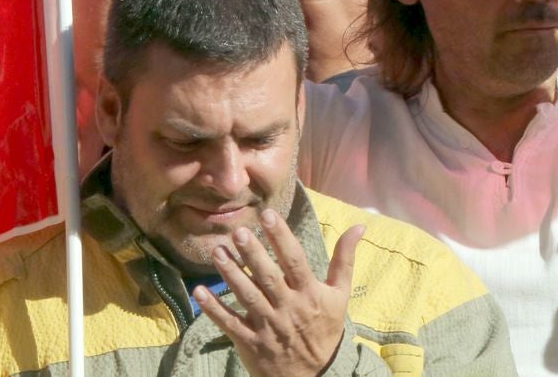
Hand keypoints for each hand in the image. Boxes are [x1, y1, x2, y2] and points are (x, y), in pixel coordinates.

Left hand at [193, 208, 365, 376]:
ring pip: (247, 296)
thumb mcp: (340, 295)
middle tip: (239, 232)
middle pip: (268, 277)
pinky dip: (213, 308)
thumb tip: (359, 227)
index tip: (268, 215)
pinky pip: (229, 323)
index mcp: (309, 294)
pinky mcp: (250, 341)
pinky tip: (199, 292)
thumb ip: (345, 260)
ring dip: (231, 274)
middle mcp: (288, 308)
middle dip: (253, 254)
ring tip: (218, 252)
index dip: (281, 237)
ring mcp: (267, 326)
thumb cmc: (325, 329)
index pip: (295, 261)